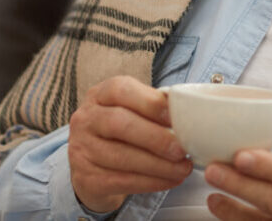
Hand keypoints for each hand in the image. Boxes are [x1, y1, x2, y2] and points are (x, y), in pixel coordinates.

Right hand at [68, 75, 192, 211]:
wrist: (93, 163)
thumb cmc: (123, 129)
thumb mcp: (134, 109)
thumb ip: (155, 106)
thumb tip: (190, 111)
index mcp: (101, 94)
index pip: (121, 90)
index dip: (150, 103)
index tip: (176, 117)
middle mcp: (86, 119)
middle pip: (118, 123)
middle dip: (155, 137)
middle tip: (181, 149)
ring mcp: (81, 149)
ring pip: (121, 156)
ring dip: (158, 165)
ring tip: (183, 168)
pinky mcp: (86, 178)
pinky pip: (121, 180)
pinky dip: (150, 182)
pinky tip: (170, 180)